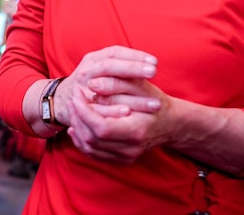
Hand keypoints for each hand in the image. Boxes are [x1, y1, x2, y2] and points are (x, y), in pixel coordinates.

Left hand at [58, 45, 163, 163]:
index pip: (101, 127)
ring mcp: (125, 157)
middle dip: (77, 116)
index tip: (78, 93)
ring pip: (89, 148)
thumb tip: (92, 84)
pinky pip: (93, 154)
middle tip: (74, 97)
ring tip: (75, 108)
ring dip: (77, 127)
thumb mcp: (140, 86)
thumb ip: (116, 84)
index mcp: (136, 130)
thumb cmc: (154, 101)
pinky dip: (81, 139)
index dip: (84, 111)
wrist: (169, 123)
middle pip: (92, 139)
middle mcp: (130, 149)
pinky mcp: (120, 160)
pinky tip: (77, 125)